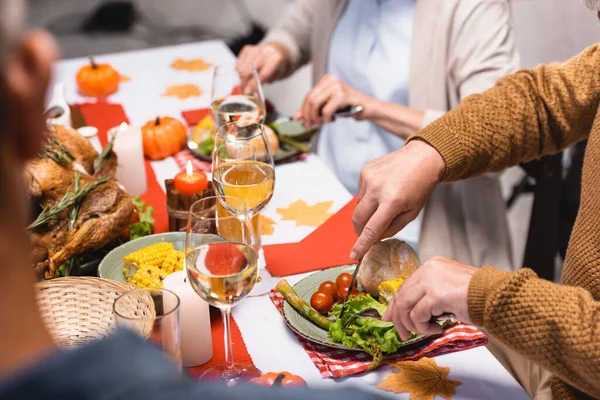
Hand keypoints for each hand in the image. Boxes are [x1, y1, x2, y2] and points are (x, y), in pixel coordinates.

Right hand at [237, 42, 289, 93]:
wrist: (277, 51)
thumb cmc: (277, 66)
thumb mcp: (277, 76)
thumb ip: (264, 81)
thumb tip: (249, 90)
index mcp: (275, 60)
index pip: (262, 74)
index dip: (253, 85)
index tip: (247, 93)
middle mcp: (264, 52)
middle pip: (249, 70)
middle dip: (245, 83)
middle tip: (245, 91)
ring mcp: (255, 49)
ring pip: (241, 67)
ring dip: (241, 78)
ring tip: (246, 83)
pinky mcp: (247, 49)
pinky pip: (238, 63)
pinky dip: (240, 71)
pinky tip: (245, 74)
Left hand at [294, 74, 376, 129]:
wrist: (367, 108)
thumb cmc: (348, 106)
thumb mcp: (327, 106)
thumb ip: (312, 109)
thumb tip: (297, 116)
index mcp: (326, 80)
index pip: (308, 95)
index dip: (303, 110)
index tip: (303, 121)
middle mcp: (331, 80)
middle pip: (310, 99)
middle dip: (308, 116)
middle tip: (310, 125)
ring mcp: (337, 87)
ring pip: (315, 104)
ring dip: (316, 118)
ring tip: (322, 122)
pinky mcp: (343, 96)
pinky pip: (326, 110)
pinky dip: (326, 118)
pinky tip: (332, 119)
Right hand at [350, 140, 444, 259]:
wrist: (422, 157)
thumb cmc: (421, 186)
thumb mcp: (412, 213)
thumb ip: (392, 228)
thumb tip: (374, 237)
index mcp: (392, 202)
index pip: (371, 229)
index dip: (361, 245)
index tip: (353, 256)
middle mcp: (377, 189)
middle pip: (358, 219)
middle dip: (360, 231)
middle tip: (367, 235)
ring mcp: (368, 178)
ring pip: (358, 206)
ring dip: (366, 213)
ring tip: (383, 205)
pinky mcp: (364, 171)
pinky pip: (360, 192)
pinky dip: (368, 198)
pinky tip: (381, 191)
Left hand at [382, 257, 476, 340]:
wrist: (497, 297)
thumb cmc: (478, 297)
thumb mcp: (448, 290)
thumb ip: (428, 296)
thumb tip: (407, 312)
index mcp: (432, 266)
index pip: (405, 285)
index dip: (395, 304)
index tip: (390, 318)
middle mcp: (429, 269)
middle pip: (401, 296)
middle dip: (399, 319)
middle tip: (403, 334)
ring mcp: (431, 280)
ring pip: (405, 306)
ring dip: (412, 325)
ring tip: (426, 331)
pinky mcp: (435, 295)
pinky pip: (417, 316)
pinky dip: (424, 327)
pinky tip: (436, 329)